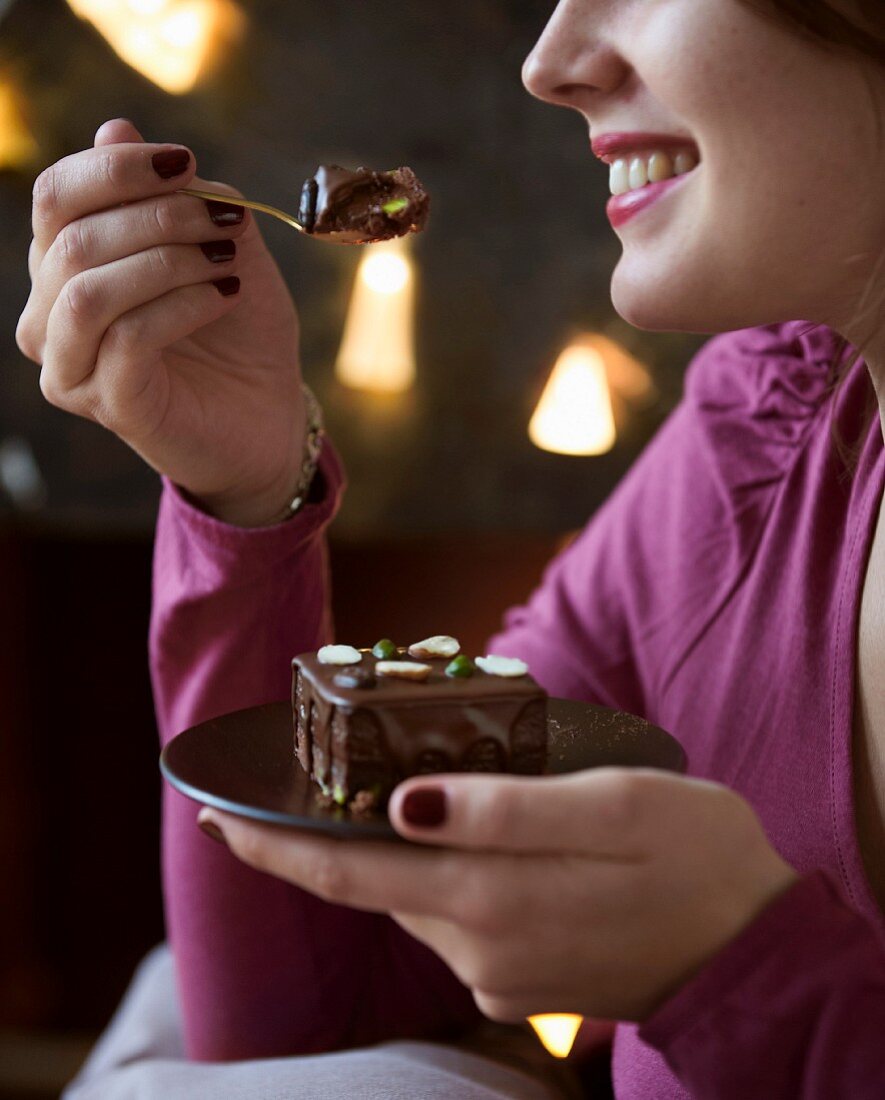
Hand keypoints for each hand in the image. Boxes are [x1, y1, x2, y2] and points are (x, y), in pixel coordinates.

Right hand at [16, 118, 304, 525]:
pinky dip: (183, 304)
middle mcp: (50, 317)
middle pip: (71, 238)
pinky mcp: (110, 404)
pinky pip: (128, 336)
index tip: (187, 161)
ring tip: (226, 259)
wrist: (269, 411)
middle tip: (225, 219)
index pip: (56, 197)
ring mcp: (73, 367)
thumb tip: (117, 129)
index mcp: (63, 267)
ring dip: (167, 259)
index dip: (116, 168)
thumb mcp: (215, 245)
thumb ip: (170, 194)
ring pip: (88, 289)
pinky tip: (226, 293)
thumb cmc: (237, 329)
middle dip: (157, 215)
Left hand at [197, 768, 797, 1022]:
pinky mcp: (522, 979)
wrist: (754, 946)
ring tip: (428, 792)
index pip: (349, 875)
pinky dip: (449, 876)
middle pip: (380, 884)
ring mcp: (501, 972)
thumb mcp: (609, 805)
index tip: (219, 817)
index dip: (277, 847)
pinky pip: (460, 918)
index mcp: (491, 896)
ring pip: (421, 897)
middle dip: (347, 832)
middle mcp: (481, 947)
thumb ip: (503, 811)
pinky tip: (484, 839)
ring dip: (405, 850)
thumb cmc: (693, 854)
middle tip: (345, 765)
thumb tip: (402, 805)